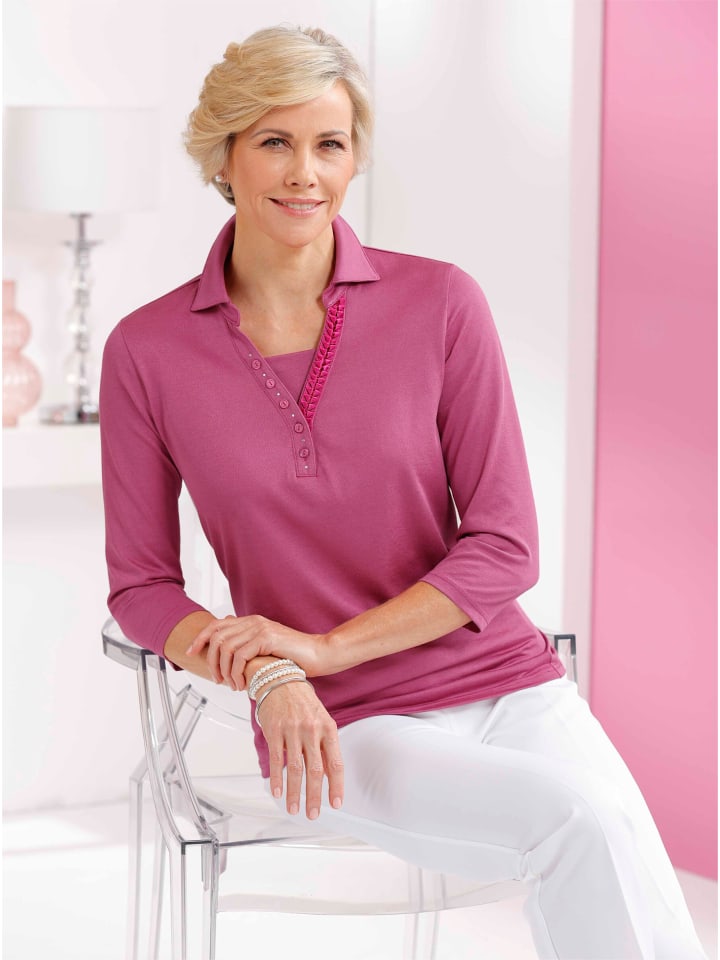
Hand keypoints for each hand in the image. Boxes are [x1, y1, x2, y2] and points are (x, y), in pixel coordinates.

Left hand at [185, 614, 331, 689]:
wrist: (319, 653)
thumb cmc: (295, 656)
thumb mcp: (266, 650)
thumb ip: (249, 647)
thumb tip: (228, 654)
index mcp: (251, 622)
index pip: (216, 625)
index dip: (200, 639)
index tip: (189, 653)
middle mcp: (253, 621)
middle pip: (216, 637)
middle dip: (211, 661)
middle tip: (217, 680)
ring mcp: (259, 628)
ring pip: (225, 648)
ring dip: (224, 671)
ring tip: (232, 685)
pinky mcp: (266, 638)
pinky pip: (239, 656)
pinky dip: (236, 673)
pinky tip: (242, 685)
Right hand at [257, 677, 343, 819]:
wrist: (280, 678)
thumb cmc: (302, 701)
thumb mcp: (321, 719)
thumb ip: (324, 745)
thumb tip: (327, 774)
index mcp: (328, 728)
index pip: (335, 763)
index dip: (336, 786)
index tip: (336, 803)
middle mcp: (312, 730)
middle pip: (315, 770)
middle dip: (314, 796)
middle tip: (313, 814)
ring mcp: (293, 730)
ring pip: (295, 768)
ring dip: (294, 792)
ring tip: (294, 809)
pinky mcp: (275, 731)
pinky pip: (277, 759)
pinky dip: (277, 778)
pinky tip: (277, 791)